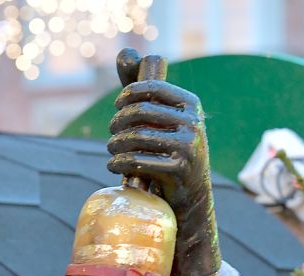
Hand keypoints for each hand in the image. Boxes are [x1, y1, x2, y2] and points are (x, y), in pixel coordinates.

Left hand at [106, 49, 220, 275]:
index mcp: (190, 103)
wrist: (191, 195)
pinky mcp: (179, 169)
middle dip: (117, 123)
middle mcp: (193, 121)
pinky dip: (118, 162)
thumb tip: (123, 53)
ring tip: (110, 150)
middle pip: (139, 113)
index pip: (150, 88)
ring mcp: (189, 145)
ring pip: (135, 137)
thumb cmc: (171, 150)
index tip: (117, 107)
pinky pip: (138, 160)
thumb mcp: (163, 118)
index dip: (126, 96)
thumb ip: (142, 87)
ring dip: (114, 145)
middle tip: (111, 134)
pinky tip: (114, 165)